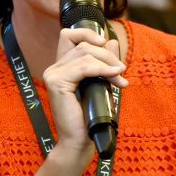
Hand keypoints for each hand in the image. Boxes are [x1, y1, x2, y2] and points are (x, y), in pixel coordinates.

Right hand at [42, 27, 127, 166]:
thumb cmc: (90, 117)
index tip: (105, 44)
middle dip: (107, 55)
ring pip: (85, 54)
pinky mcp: (57, 82)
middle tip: (122, 71)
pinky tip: (115, 76)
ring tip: (121, 79)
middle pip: (83, 45)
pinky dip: (102, 69)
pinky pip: (84, 67)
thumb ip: (104, 62)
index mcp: (62, 67)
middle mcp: (54, 68)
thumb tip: (111, 41)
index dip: (87, 33)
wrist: (80, 141)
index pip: (68, 35)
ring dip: (108, 64)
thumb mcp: (101, 83)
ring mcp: (53, 74)